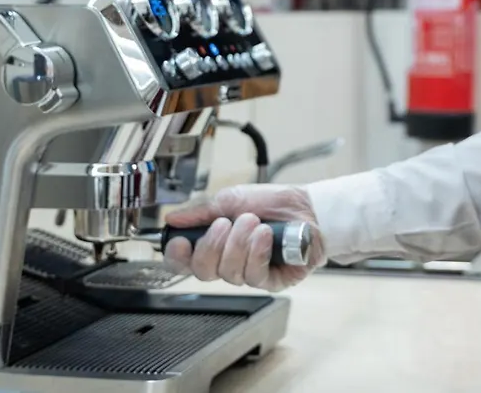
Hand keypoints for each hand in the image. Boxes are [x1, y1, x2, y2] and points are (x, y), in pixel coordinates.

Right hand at [163, 184, 325, 291]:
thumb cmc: (272, 203)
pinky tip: (264, 236)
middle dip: (212, 245)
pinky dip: (256, 252)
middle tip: (226, 223)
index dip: (177, 256)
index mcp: (214, 244)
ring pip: (228, 273)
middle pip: (202, 272)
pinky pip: (253, 275)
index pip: (184, 262)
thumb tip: (173, 219)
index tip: (181, 241)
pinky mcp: (271, 281)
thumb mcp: (231, 199)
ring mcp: (249, 273)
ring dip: (239, 243)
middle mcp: (229, 262)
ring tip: (254, 222)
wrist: (307, 206)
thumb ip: (201, 211)